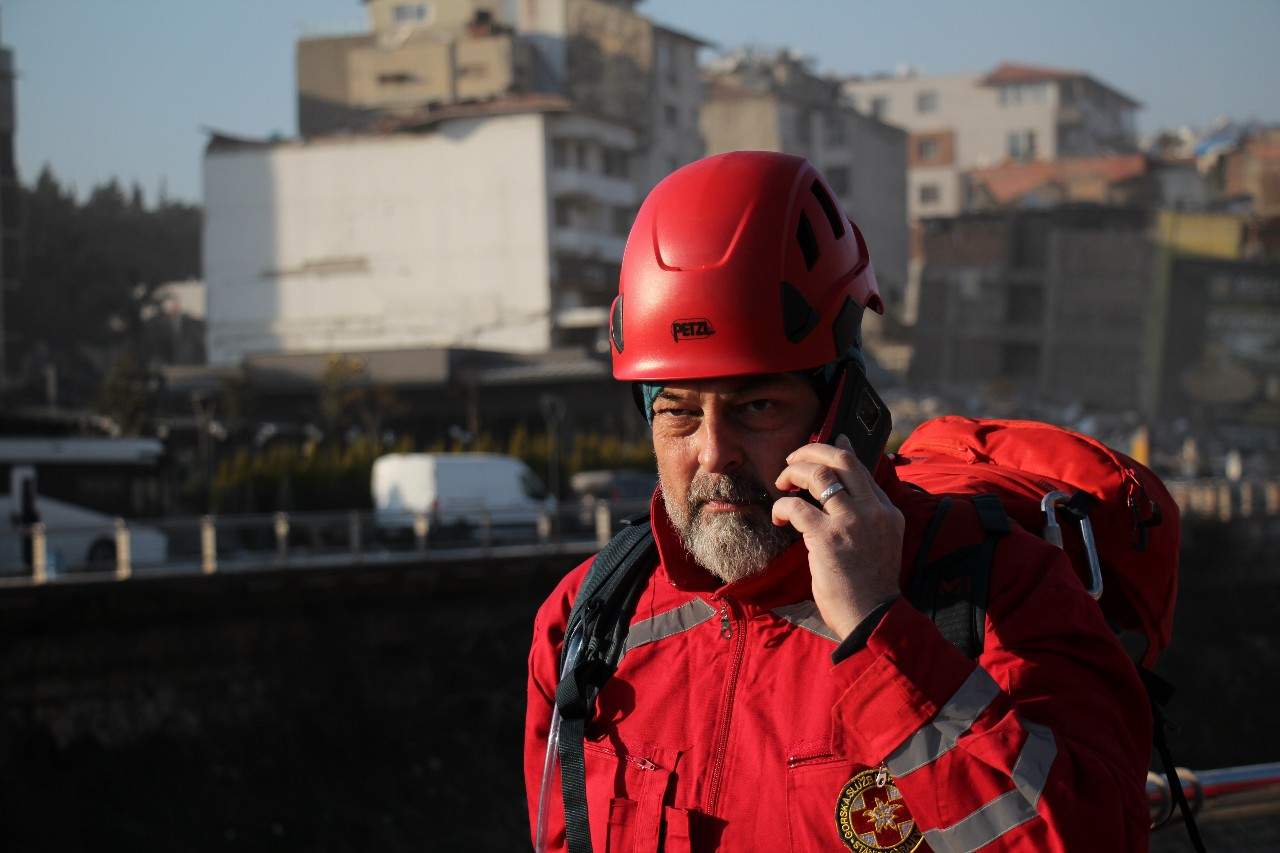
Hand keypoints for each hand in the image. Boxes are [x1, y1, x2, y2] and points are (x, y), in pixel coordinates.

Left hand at [771, 434, 904, 639]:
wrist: (872, 617)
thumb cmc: (869, 587)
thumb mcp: (878, 543)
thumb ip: (863, 517)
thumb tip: (840, 495)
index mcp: (888, 512)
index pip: (862, 469)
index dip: (839, 452)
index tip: (822, 447)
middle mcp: (873, 511)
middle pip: (843, 460)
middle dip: (812, 451)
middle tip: (793, 459)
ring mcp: (852, 522)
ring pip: (819, 476)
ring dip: (793, 473)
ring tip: (781, 484)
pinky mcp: (828, 537)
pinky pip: (796, 507)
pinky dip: (782, 507)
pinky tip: (778, 518)